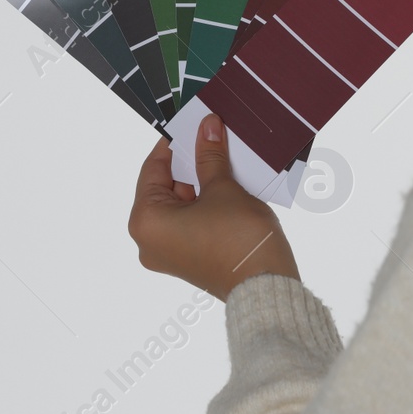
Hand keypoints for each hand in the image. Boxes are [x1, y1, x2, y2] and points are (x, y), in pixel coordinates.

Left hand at [127, 114, 299, 299]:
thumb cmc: (239, 241)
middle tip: (210, 139)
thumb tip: (207, 127)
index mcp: (146, 222)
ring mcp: (169, 254)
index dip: (174, 145)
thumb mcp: (223, 189)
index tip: (190, 126)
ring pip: (180, 205)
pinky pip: (191, 221)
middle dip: (190, 164)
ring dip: (201, 183)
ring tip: (223, 159)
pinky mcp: (189, 260)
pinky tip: (226, 184)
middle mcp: (149, 241)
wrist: (266, 287)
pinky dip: (205, 203)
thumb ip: (210, 156)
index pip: (153, 170)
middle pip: (165, 188)